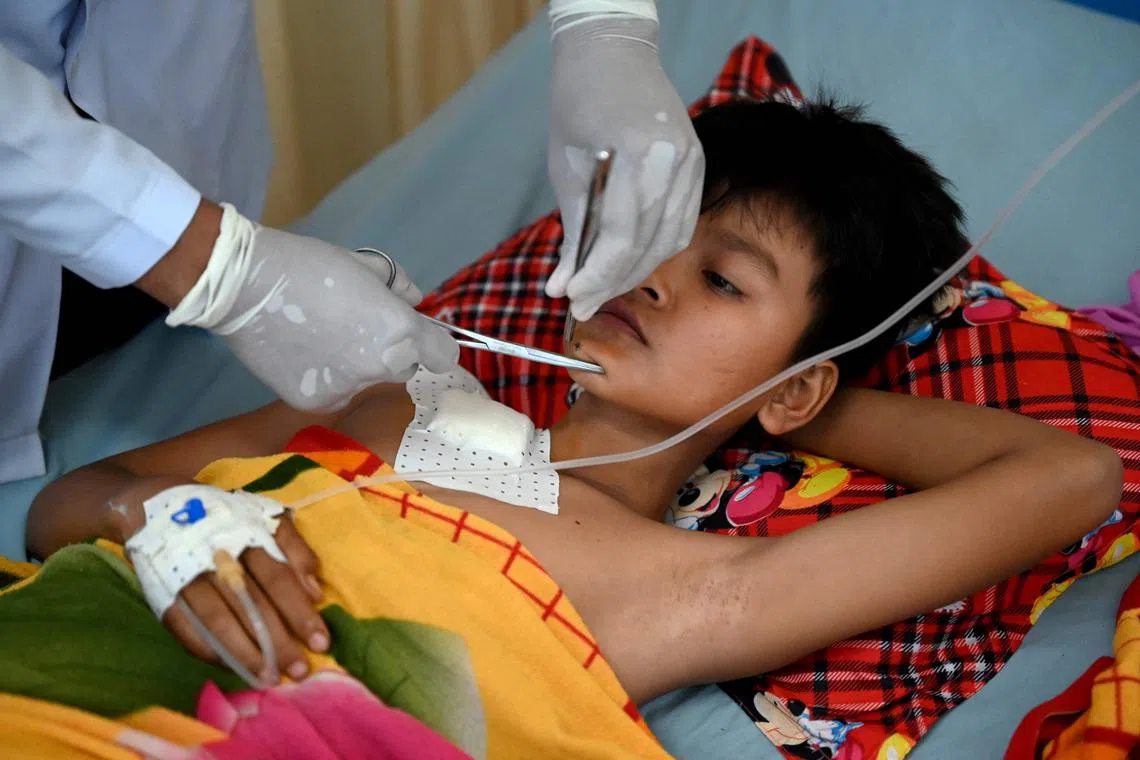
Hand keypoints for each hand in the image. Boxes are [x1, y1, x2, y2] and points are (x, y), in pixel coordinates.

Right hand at [115, 480, 328, 682]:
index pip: (279, 580)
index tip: (321, 642)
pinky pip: (186, 630)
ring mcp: (187, 579)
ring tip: (267, 677)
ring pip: (218, 621)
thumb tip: (314, 592)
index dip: (300, 612)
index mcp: (248, 538)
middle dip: (278, 642)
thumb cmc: (227, 517)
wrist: (158, 506)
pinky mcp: (163, 597)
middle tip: (299, 671)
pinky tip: (231, 667)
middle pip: (252, 605)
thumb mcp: (267, 518)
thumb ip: (295, 550)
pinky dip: (208, 651)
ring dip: (245, 653)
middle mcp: (218, 560)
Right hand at [166, 203, 458, 410]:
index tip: (420, 339)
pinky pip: (335, 392)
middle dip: (391, 353)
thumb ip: (399, 286)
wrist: (247, 285)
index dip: (433, 345)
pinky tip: (302, 354)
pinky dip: (325, 377)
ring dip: (357, 367)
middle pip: (405, 369)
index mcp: (401, 332)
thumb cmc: (310, 264)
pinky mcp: (317, 401)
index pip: (443, 356)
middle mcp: (382, 366)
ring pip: (367, 382)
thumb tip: (415, 299)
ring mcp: (349, 388)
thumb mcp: (364, 265)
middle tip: (358, 331)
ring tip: (322, 339)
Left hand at [545, 12, 703, 320]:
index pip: (623, 235)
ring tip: (601, 289)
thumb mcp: (567, 168)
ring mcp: (694, 163)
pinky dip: (656, 249)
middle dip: (613, 281)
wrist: (613, 53)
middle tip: (581, 305)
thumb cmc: (579, 103)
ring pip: (670, 240)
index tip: (572, 299)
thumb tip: (563, 287)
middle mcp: (676, 161)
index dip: (598, 275)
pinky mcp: (699, 166)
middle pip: (648, 244)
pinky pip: (681, 223)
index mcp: (640, 154)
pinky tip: (630, 262)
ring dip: (635, 271)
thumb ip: (573, 231)